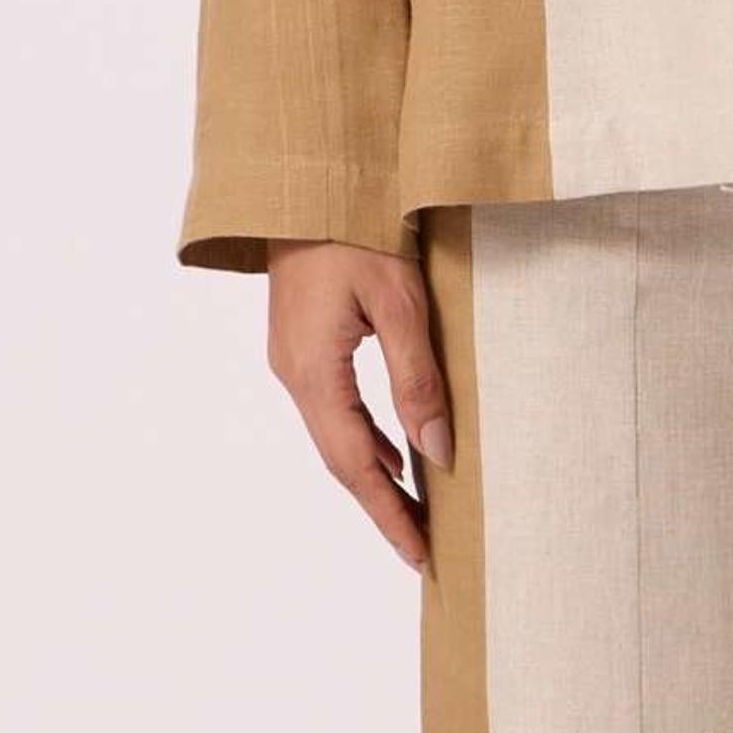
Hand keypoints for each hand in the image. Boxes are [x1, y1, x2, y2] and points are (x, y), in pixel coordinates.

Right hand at [265, 237, 453, 572]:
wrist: (309, 178)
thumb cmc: (358, 228)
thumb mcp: (400, 302)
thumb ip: (418, 379)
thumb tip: (438, 450)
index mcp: (313, 371)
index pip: (356, 465)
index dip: (390, 513)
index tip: (421, 555)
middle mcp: (294, 373)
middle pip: (341, 461)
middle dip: (382, 507)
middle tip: (424, 548)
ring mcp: (293, 359)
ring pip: (336, 437)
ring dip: (375, 476)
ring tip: (415, 512)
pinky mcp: (302, 343)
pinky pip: (333, 408)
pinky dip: (366, 439)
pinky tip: (395, 451)